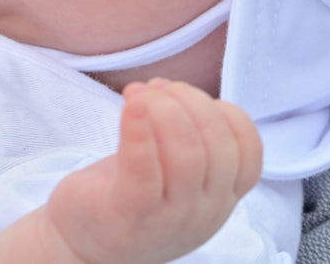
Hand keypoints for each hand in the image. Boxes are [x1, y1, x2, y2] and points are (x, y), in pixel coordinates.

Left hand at [0, 79, 262, 263]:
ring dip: (162, 107)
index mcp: (220, 197)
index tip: (187, 97)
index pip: (249, 151)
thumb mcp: (174, 170)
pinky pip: (143, 168)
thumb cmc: (129, 194)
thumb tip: (168, 87)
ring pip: (186, 153)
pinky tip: (130, 104)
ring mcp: (169, 218)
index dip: (224, 112)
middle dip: (189, 100)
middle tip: (155, 89)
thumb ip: (186, 133)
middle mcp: (203, 211)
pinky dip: (139, 128)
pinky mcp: (129, 214)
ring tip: (136, 95)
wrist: (80, 242)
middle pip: (218, 145)